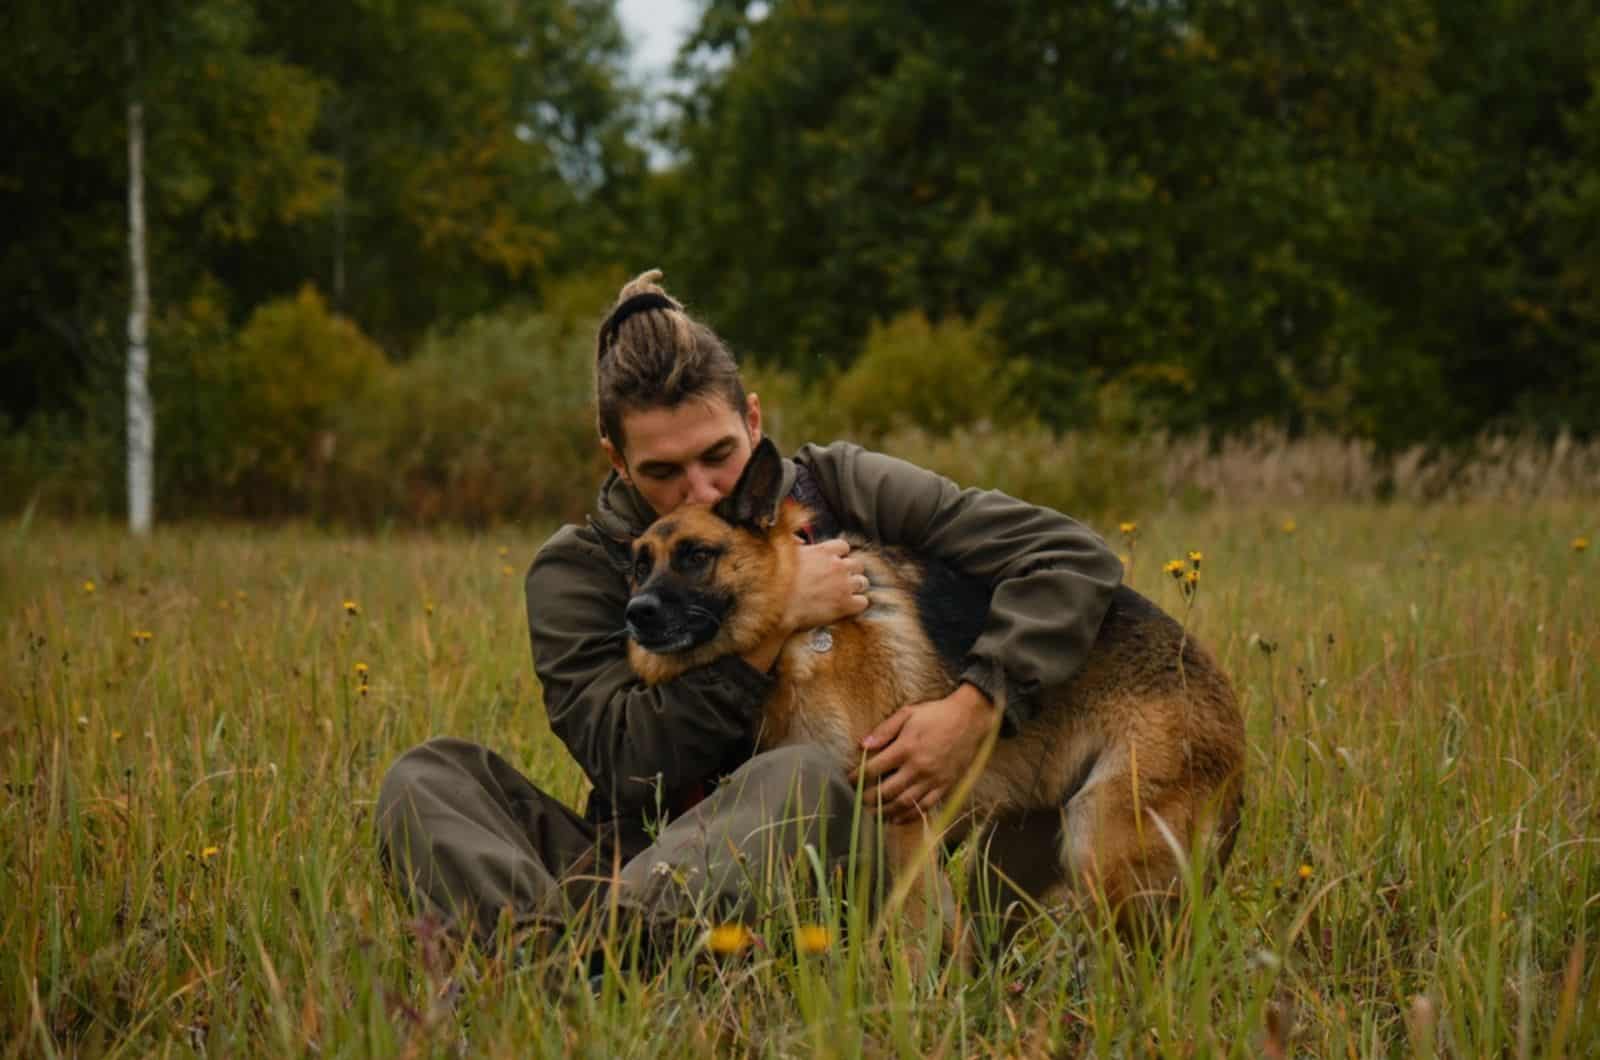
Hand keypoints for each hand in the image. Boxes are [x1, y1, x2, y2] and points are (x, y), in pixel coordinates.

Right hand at [740, 537, 867, 672]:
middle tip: (839, 581)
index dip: (839, 556)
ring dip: (854, 588)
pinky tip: (847, 608)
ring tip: (843, 595)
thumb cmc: (776, 581)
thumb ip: (795, 543)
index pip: (844, 546)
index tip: (833, 563)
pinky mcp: (846, 604)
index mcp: (824, 551)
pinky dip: (857, 605)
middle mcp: (837, 565)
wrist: (777, 605)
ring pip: (862, 582)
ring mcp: (844, 585)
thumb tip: (800, 540)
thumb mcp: (784, 553)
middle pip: (857, 564)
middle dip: (850, 572)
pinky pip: (863, 602)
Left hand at [850, 683, 998, 822]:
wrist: (970, 720)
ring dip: (886, 812)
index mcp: (906, 748)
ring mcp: (933, 779)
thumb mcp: (908, 713)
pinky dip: (909, 816)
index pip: (874, 769)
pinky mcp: (945, 786)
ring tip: (874, 813)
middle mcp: (918, 767)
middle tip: (859, 800)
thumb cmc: (936, 714)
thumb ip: (884, 730)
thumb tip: (862, 745)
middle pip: (886, 791)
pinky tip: (897, 818)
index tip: (850, 780)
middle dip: (869, 799)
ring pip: (904, 803)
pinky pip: (925, 807)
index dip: (857, 778)